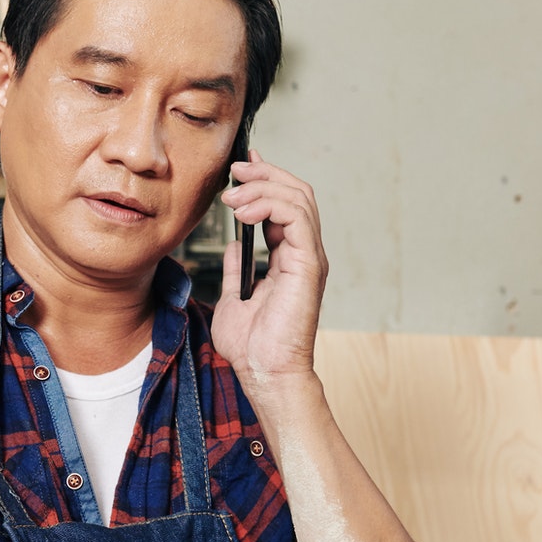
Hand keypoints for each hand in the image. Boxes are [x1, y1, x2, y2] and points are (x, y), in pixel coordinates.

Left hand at [212, 151, 327, 397]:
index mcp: (290, 258)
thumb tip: (233, 247)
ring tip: (232, 194)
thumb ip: (237, 269)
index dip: (265, 181)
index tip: (239, 169)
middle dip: (264, 174)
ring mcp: (309, 257)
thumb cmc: (253, 347)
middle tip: (234, 170)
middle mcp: (304, 253)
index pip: (285, 205)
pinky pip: (296, 217)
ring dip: (262, 187)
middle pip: (296, 193)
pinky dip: (269, 205)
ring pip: (298, 198)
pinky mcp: (308, 264)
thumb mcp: (233, 297)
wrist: (264, 371)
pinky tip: (244, 212)